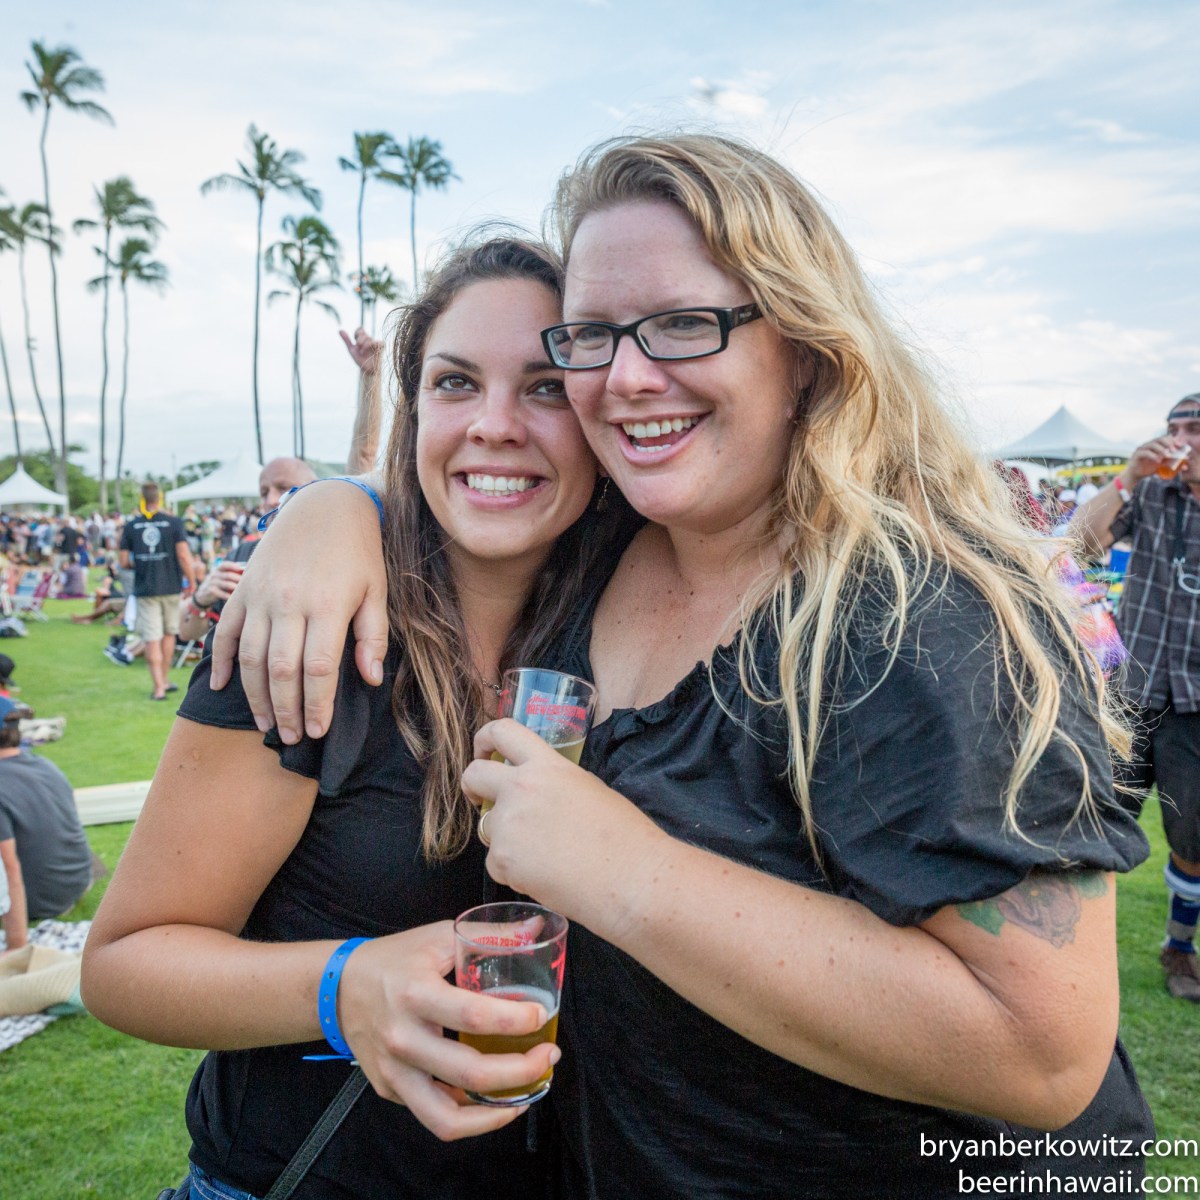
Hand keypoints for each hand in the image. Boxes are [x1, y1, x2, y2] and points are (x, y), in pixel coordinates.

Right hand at [194, 561, 245, 608]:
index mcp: (218, 570)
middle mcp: (214, 575)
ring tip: (242, 589)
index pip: (224, 565)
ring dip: (234, 587)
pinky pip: (220, 593)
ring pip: (225, 584)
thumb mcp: (221, 578)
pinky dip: (228, 596)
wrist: (202, 595)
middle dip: (237, 578)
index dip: (233, 566)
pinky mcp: (210, 591)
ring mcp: (211, 583)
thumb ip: (231, 574)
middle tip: (246, 582)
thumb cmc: (218, 585)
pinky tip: (234, 598)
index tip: (241, 568)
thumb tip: (248, 573)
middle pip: (227, 575)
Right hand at [209, 482, 388, 742]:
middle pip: (282, 670)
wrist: (323, 506)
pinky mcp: (243, 589)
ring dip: (255, 696)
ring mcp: (261, 595)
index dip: (318, 705)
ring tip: (264, 724)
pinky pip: (225, 631)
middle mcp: (289, 601)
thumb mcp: (377, 590)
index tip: (318, 731)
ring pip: (250, 657)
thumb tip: (369, 680)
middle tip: (291, 738)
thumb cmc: (357, 553)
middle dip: (285, 711)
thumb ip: (373, 636)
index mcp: (328, 605)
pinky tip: (219, 687)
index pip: (319, 668)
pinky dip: (218, 661)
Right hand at [337, 922, 558, 1140]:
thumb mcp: (437, 937)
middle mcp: (403, 1039)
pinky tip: (493, 1099)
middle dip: (521, 1072)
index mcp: (416, 994)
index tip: (541, 1016)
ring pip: (448, 1118)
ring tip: (527, 1096)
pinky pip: (434, 1116)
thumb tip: (536, 928)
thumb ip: (488, 934)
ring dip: (497, 1112)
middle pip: (470, 1074)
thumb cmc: (394, 959)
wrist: (338, 988)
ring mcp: (394, 1071)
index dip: (515, 1020)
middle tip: (547, 1056)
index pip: (474, 1015)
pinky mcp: (390, 1090)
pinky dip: (469, 1114)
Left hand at [340, 327, 382, 374]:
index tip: (355, 341)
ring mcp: (375, 343)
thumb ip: (347, 340)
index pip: (360, 330)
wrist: (366, 369)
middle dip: (359, 340)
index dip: (357, 333)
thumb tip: (339, 330)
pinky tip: (370, 348)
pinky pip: (380, 342)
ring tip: (362, 351)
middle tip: (358, 347)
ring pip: (370, 338)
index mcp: (362, 339)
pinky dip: (375, 344)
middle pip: (364, 334)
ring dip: (365, 345)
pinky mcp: (381, 348)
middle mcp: (369, 340)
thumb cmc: (360, 359)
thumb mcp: (351, 349)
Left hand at [462, 720, 665, 922]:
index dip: (484, 739)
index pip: (503, 731)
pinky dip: (513, 872)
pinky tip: (545, 877)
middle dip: (472, 787)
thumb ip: (553, 784)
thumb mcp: (588, 789)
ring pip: (487, 827)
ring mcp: (509, 823)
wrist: (631, 879)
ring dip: (505, 839)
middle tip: (481, 800)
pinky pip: (495, 863)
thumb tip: (536, 797)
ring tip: (543, 856)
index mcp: (548, 766)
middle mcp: (522, 787)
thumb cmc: (624, 837)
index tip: (484, 754)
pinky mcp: (503, 859)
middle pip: (474, 774)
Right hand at [1125, 434, 1186, 482]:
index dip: (1173, 440)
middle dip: (1168, 444)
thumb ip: (1169, 461)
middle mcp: (1148, 445)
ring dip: (1161, 449)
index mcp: (1155, 445)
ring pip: (1152, 444)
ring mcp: (1142, 449)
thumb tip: (1182, 462)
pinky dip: (1153, 456)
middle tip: (1174, 450)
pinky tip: (1158, 460)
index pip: (1165, 439)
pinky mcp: (1136, 455)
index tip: (1180, 445)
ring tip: (1167, 455)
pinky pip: (1145, 452)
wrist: (1135, 475)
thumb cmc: (1148, 468)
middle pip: (1159, 439)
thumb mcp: (1161, 464)